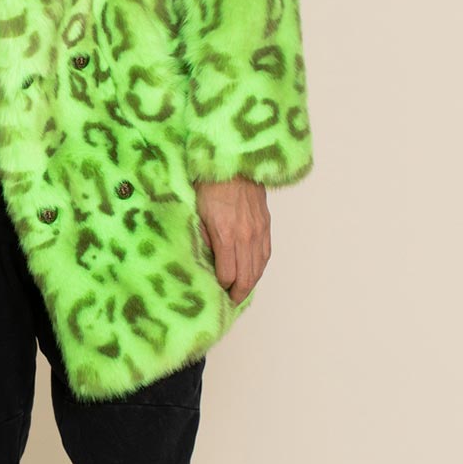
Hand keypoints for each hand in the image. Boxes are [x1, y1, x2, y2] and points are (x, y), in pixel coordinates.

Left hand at [194, 176, 270, 304]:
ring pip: (258, 268)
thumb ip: (202, 237)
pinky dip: (260, 268)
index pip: (227, 274)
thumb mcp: (197, 211)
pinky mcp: (266, 224)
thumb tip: (204, 258)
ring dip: (250, 284)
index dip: (221, 285)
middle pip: (246, 277)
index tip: (214, 289)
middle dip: (237, 292)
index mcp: (226, 235)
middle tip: (229, 301)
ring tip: (241, 292)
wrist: (233, 162)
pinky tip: (253, 273)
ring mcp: (258, 231)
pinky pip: (266, 254)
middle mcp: (246, 237)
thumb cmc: (210, 183)